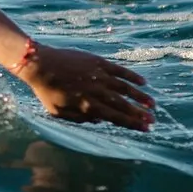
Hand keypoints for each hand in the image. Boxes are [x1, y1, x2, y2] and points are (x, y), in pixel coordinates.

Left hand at [17, 44, 154, 130]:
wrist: (40, 65)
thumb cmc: (46, 91)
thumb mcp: (58, 112)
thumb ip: (79, 119)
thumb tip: (100, 121)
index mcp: (87, 106)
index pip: (115, 118)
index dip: (132, 124)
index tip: (145, 129)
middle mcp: (96, 92)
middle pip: (123, 105)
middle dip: (140, 114)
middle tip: (153, 120)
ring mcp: (99, 76)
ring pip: (125, 88)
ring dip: (140, 97)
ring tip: (152, 104)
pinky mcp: (98, 62)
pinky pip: (119, 70)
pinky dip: (132, 77)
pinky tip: (143, 82)